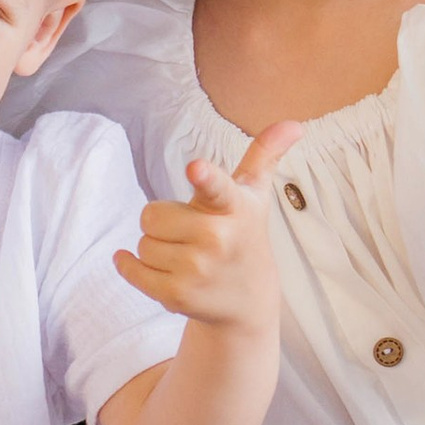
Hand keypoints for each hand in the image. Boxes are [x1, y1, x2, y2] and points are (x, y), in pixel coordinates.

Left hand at [113, 122, 300, 329]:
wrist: (249, 300)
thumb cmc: (244, 234)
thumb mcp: (254, 196)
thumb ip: (264, 155)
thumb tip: (294, 124)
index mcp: (233, 207)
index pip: (217, 188)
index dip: (206, 176)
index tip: (196, 167)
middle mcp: (218, 239)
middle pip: (152, 214)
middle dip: (163, 221)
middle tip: (188, 232)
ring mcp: (197, 270)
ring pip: (142, 243)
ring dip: (155, 246)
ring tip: (185, 255)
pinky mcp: (178, 296)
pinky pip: (132, 270)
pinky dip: (130, 266)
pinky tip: (154, 266)